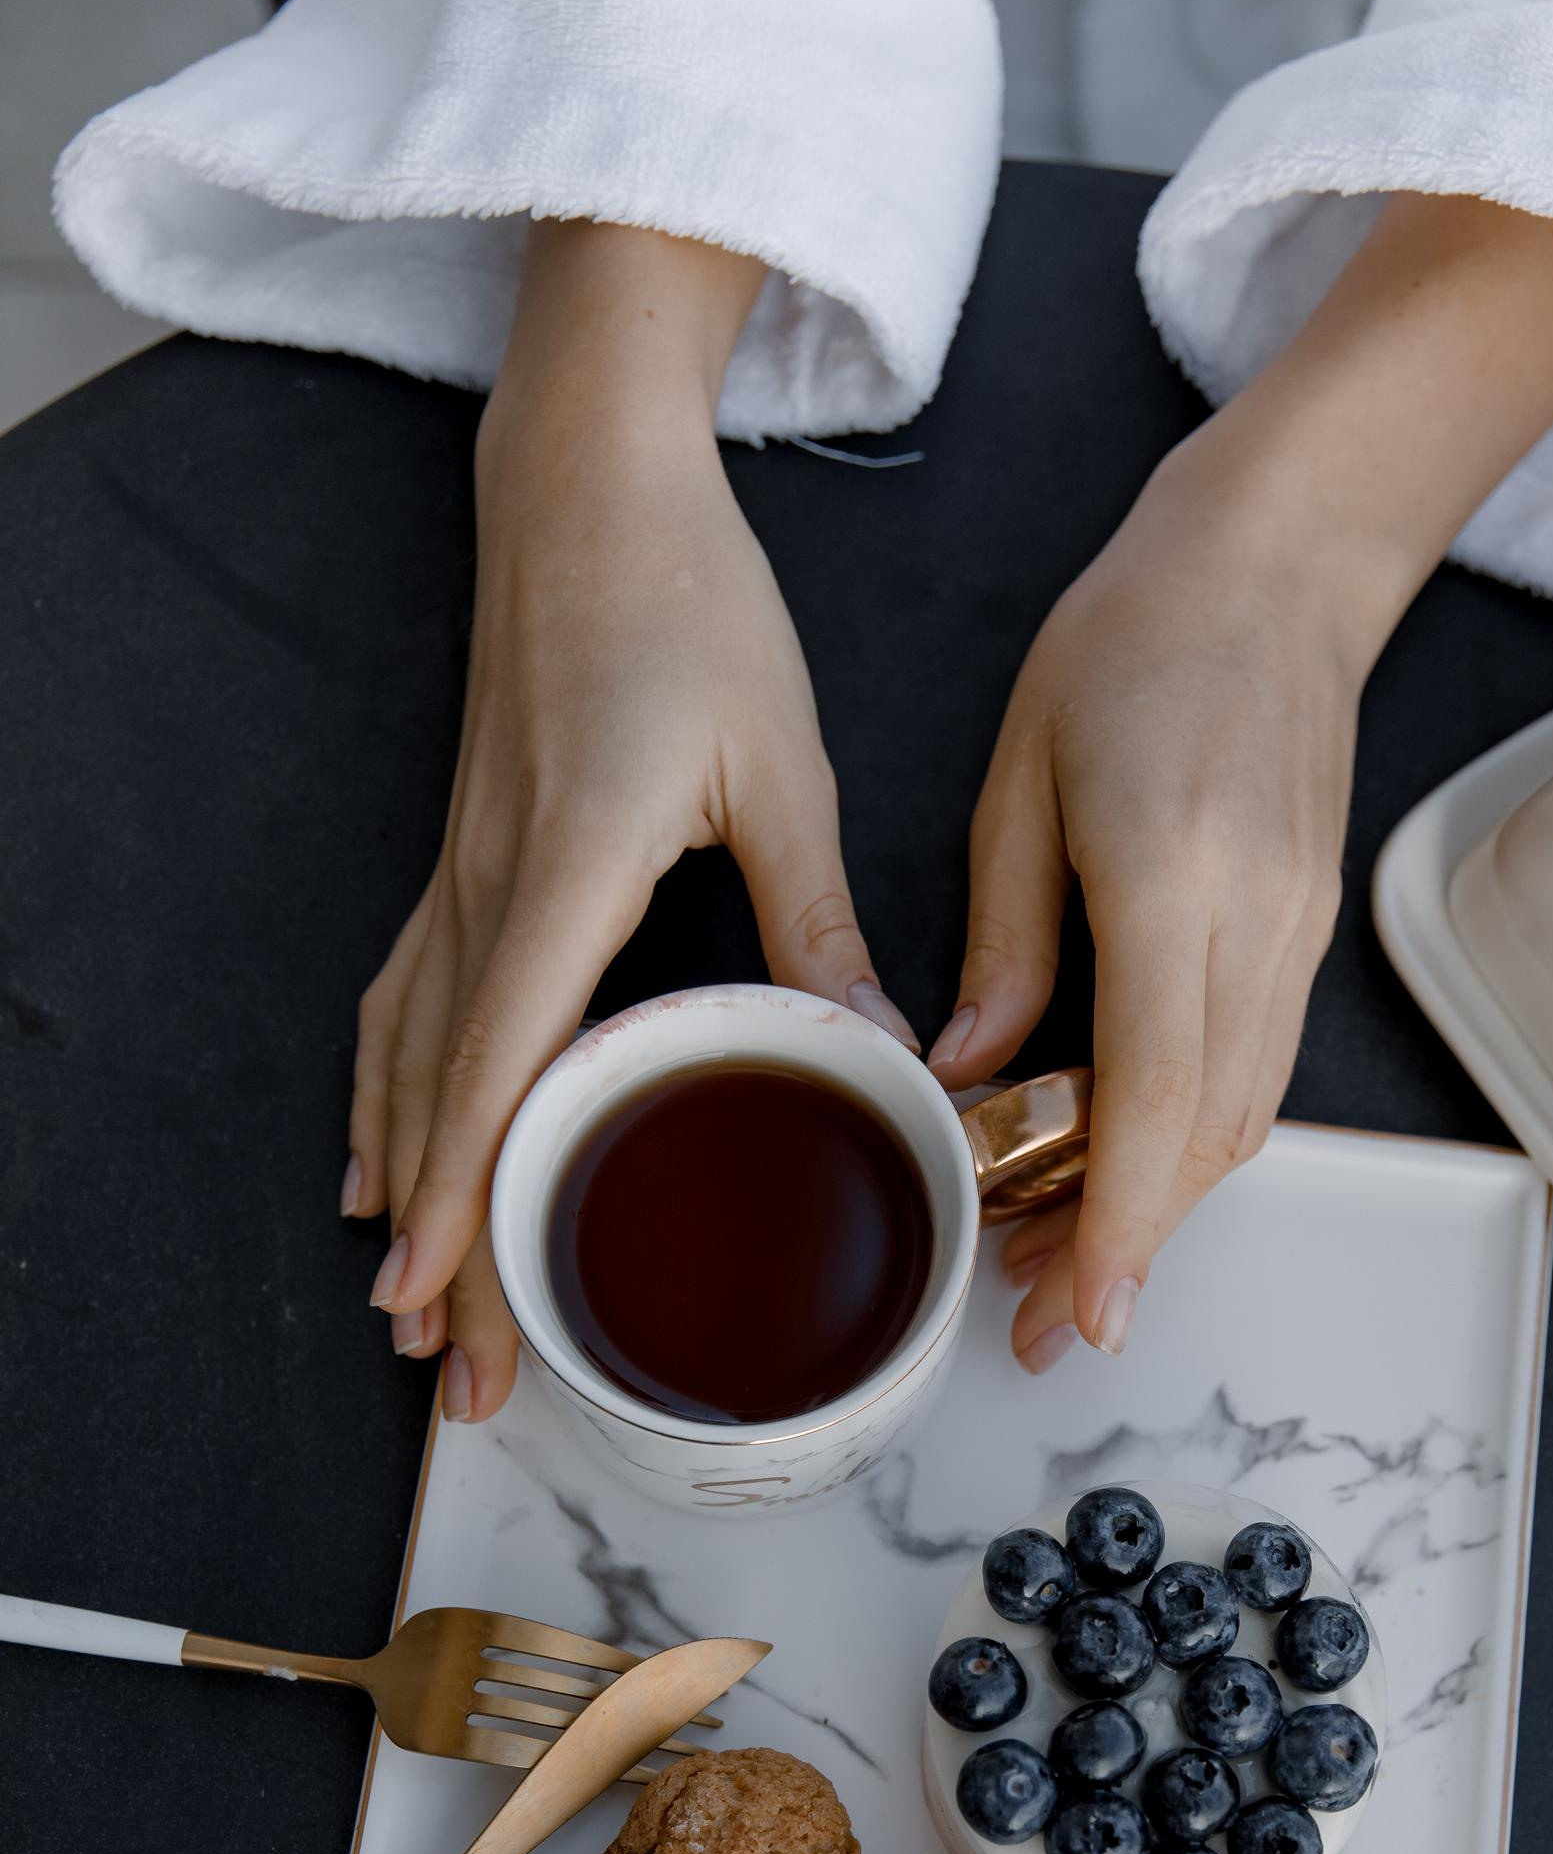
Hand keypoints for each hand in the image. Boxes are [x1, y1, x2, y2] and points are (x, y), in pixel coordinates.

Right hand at [347, 223, 912, 1419]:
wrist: (588, 483)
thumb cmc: (689, 603)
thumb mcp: (782, 762)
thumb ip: (818, 914)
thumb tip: (881, 1046)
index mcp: (572, 863)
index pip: (505, 1058)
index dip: (469, 1188)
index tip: (450, 1294)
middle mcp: (492, 881)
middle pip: (446, 1094)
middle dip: (444, 1242)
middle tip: (450, 1369)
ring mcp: (460, 870)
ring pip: (411, 1060)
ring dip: (405, 1188)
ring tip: (403, 1305)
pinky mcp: (463, 857)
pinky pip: (402, 999)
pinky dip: (385, 1092)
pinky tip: (370, 1158)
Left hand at [932, 415, 1374, 1371]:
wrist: (1281, 561)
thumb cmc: (1135, 640)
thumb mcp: (1022, 776)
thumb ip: (1002, 940)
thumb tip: (966, 1075)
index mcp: (1170, 877)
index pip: (1155, 1091)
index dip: (1122, 1220)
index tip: (1086, 1314)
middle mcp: (1255, 924)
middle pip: (1206, 1136)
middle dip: (1127, 1247)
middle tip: (1036, 1323)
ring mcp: (1297, 935)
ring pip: (1240, 1119)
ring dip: (1161, 1205)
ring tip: (1058, 1258)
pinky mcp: (1308, 934)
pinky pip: (1254, 1070)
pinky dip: (1190, 1140)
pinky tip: (1119, 1162)